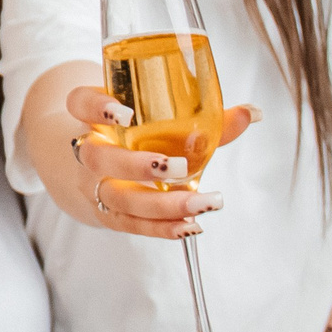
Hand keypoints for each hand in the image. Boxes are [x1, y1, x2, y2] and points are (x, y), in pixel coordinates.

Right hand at [63, 85, 254, 238]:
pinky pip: (129, 225)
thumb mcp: (153, 119)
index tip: (126, 113)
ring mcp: (92, 186)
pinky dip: (161, 228)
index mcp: (91, 116)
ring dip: (160, 204)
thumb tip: (251, 113)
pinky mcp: (105, 214)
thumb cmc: (131, 138)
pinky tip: (191, 226)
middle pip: (98, 158)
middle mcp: (86, 151)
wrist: (91, 171)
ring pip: (116, 198)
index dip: (97, 106)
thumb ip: (201, 117)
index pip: (80, 103)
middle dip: (137, 165)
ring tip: (201, 204)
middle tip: (178, 167)